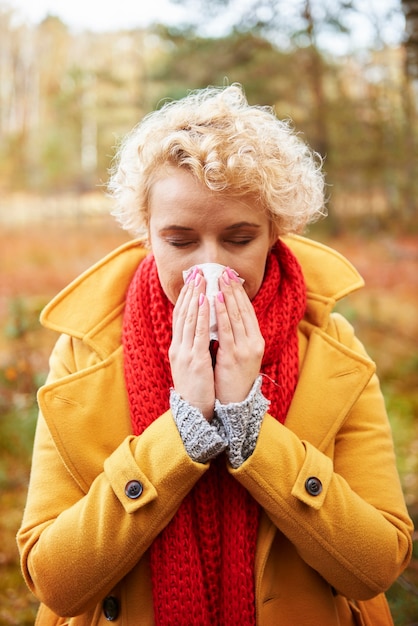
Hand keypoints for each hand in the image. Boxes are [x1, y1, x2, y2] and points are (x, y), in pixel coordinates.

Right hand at [169, 271, 214, 419]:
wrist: (193, 411)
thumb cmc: (196, 389)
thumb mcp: (191, 364)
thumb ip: (194, 346)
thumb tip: (202, 330)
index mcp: (177, 348)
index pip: (180, 317)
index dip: (185, 297)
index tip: (191, 280)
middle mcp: (178, 347)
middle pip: (182, 313)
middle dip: (190, 291)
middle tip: (196, 272)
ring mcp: (185, 353)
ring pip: (189, 319)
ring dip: (195, 296)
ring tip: (201, 279)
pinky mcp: (194, 360)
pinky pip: (198, 333)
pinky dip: (201, 315)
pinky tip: (205, 301)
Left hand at [214, 268, 264, 403]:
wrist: (236, 404)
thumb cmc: (234, 379)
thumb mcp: (239, 354)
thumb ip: (235, 336)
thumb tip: (225, 316)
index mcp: (256, 341)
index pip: (248, 311)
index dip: (239, 292)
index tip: (231, 276)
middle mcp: (254, 342)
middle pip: (243, 310)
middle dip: (233, 289)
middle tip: (224, 271)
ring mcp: (245, 349)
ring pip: (235, 317)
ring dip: (226, 296)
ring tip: (219, 280)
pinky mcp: (234, 356)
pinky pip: (226, 331)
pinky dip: (220, 314)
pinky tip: (214, 301)